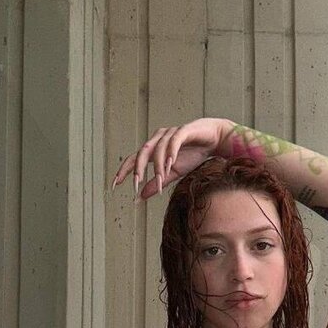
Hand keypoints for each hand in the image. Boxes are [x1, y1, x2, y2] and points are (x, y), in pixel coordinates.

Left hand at [110, 118, 231, 201]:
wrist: (214, 140)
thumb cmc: (193, 154)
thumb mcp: (173, 172)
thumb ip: (157, 182)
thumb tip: (140, 197)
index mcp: (153, 149)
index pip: (134, 159)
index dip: (123, 171)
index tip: (114, 185)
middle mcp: (158, 138)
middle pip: (142, 153)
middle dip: (138, 170)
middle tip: (136, 185)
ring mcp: (170, 133)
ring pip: (158, 149)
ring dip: (158, 167)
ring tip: (160, 180)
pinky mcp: (184, 130)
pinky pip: (174, 141)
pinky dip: (171, 152)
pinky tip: (170, 162)